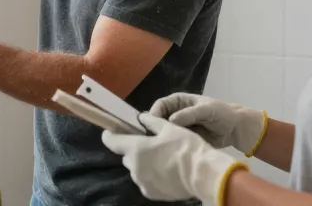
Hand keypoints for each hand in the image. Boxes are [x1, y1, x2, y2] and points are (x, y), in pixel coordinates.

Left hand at [102, 113, 246, 205]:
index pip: (111, 141)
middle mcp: (134, 167)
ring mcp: (141, 182)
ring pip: (136, 169)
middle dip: (134, 149)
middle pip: (126, 156)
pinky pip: (145, 181)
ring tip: (162, 159)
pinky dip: (151, 175)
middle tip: (150, 144)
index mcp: (135, 148)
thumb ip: (151, 122)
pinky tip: (166, 171)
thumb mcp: (169, 128)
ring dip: (143, 163)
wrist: (201, 174)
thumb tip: (141, 118)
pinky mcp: (150, 193)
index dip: (110, 135)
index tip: (111, 131)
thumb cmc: (185, 147)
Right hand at [150, 93, 267, 156]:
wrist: (236, 129)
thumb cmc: (222, 113)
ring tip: (161, 148)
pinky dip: (171, 147)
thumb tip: (170, 120)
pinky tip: (169, 153)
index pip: (160, 105)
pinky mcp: (184, 140)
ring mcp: (179, 128)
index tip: (152, 126)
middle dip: (155, 128)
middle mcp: (175, 114)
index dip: (154, 114)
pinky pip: (173, 143)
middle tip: (155, 140)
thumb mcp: (206, 110)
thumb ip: (189, 114)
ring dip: (163, 139)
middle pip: (159, 120)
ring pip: (164, 133)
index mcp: (178, 102)